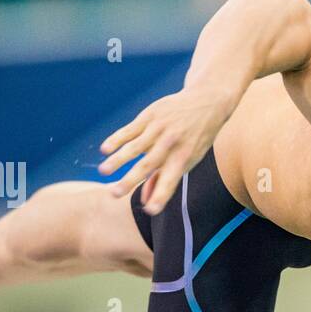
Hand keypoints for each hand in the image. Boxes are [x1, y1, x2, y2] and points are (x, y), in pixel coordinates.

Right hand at [98, 85, 237, 211]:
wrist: (207, 101)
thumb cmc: (195, 138)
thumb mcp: (189, 159)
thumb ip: (165, 180)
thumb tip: (147, 204)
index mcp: (184, 158)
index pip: (171, 181)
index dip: (161, 195)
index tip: (151, 210)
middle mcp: (172, 144)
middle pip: (148, 165)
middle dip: (130, 180)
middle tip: (114, 194)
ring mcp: (160, 128)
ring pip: (135, 146)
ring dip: (118, 159)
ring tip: (103, 172)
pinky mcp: (150, 115)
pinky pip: (130, 129)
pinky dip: (117, 139)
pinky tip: (104, 149)